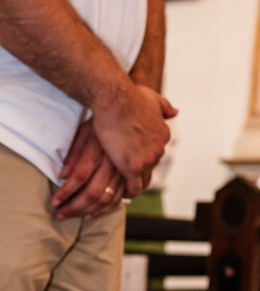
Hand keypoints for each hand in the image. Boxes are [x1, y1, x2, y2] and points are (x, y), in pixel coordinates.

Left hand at [52, 120, 124, 219]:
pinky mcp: (134, 172)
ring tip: (75, 215)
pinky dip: (108, 207)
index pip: (78, 178)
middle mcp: (113, 162)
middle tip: (60, 215)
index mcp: (98, 151)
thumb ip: (74, 154)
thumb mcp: (85, 132)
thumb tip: (62, 175)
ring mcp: (125, 168)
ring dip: (89, 211)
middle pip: (93, 193)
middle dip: (74, 208)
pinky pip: (122, 196)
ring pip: (108, 199)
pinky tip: (95, 212)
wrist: (129, 106)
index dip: (65, 192)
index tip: (54, 202)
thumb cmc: (104, 118)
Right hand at [91, 81, 176, 198]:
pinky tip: (121, 193)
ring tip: (123, 188)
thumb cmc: (130, 97)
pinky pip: (134, 188)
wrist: (116, 101)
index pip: (155, 152)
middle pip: (151, 167)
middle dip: (140, 171)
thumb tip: (175, 112)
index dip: (145, 158)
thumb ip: (165, 107)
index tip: (135, 161)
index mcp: (163, 135)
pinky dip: (129, 192)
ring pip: (144, 180)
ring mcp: (147, 160)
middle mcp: (159, 149)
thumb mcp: (153, 98)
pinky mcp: (133, 168)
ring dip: (135, 185)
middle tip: (127, 176)